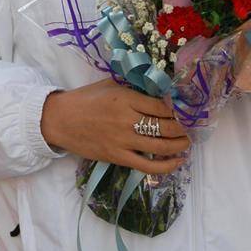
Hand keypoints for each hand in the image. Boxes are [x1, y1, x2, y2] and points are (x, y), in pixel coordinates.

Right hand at [41, 78, 190, 173]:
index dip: (177, 110)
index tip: (184, 110)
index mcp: (126, 98)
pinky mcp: (117, 157)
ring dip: (180, 145)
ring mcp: (123, 141)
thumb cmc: (86, 99)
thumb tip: (162, 92)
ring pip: (161, 146)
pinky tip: (178, 161)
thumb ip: (135, 88)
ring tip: (187, 142)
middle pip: (166, 126)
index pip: (162, 106)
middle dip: (183, 128)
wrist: (60, 120)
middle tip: (190, 127)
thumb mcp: (112, 84)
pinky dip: (166, 165)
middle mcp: (127, 120)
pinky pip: (147, 165)